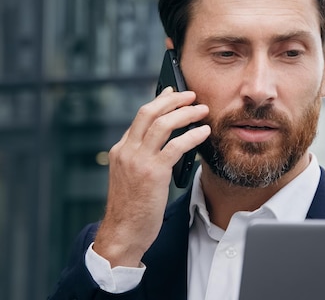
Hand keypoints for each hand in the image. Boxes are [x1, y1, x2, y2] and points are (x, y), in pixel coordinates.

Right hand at [93, 87, 209, 266]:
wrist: (123, 232)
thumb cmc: (131, 209)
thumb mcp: (130, 177)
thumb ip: (141, 159)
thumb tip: (163, 144)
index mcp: (120, 150)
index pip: (140, 117)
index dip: (159, 102)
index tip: (172, 93)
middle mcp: (127, 151)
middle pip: (149, 112)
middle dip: (172, 99)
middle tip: (191, 95)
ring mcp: (138, 160)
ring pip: (163, 124)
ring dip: (185, 113)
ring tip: (202, 109)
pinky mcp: (153, 172)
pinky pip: (176, 146)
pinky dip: (192, 135)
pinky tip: (204, 132)